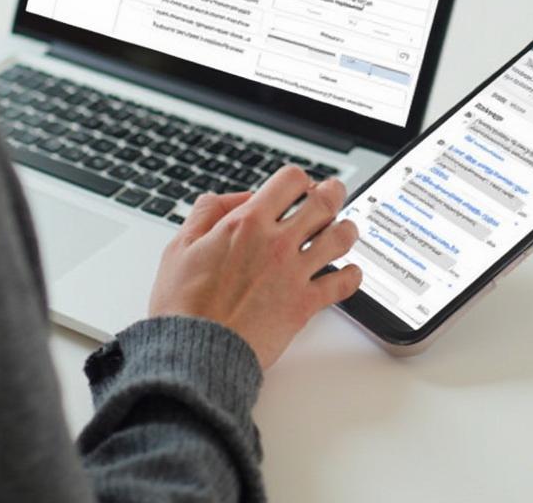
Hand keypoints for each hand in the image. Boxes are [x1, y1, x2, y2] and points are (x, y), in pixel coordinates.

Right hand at [148, 166, 360, 368]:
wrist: (196, 352)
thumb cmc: (184, 305)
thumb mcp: (180, 246)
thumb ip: (205, 213)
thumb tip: (226, 199)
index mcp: (248, 222)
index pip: (290, 180)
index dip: (297, 180)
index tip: (298, 188)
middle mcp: (276, 242)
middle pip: (324, 202)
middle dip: (333, 193)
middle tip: (334, 194)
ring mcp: (294, 272)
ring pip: (340, 238)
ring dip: (346, 230)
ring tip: (345, 230)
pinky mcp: (304, 304)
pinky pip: (341, 284)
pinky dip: (351, 276)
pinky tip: (350, 273)